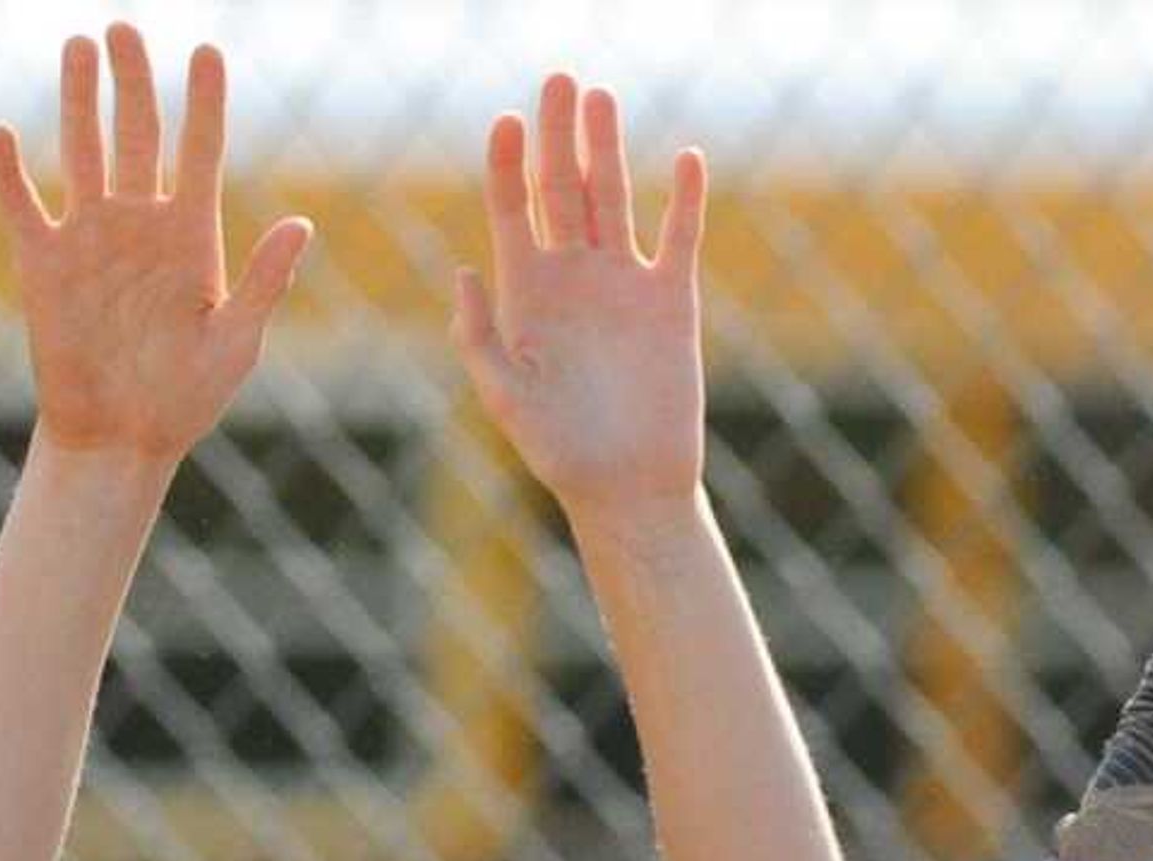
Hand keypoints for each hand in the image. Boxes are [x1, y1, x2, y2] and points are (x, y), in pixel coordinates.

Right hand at [0, 27, 311, 467]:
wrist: (122, 437)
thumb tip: (302, 223)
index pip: (201, 150)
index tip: (205, 52)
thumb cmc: (187, 397)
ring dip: (78, 100)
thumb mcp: (235, 342)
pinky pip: (23, 205)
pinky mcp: (44, 261)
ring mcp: (90, 236)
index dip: (204, 103)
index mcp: (192, 235)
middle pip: (137, 134)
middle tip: (123, 27)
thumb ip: (264, 281)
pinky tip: (1, 134)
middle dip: (132, 81)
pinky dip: (9, 173)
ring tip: (77, 48)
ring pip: (82, 150)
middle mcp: (140, 223)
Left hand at [452, 75, 707, 521]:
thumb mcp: (506, 398)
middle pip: (562, 188)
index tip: (507, 122)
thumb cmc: (560, 452)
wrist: (629, 488)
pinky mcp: (671, 300)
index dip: (507, 165)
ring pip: (613, 198)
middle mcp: (572, 276)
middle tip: (558, 79)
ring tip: (601, 97)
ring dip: (607, 149)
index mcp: (526, 292)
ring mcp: (622, 282)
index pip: (512, 210)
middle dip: (558, 134)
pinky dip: (685, 199)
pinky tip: (686, 158)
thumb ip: (481, 337)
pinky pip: (678, 237)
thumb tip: (466, 272)